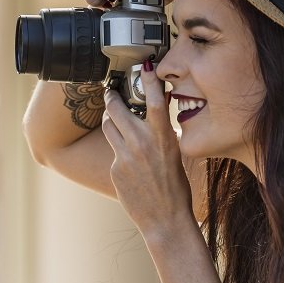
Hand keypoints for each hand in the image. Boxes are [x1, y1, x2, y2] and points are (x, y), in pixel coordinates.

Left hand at [100, 61, 193, 239]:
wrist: (165, 218)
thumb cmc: (175, 187)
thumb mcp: (176, 154)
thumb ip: (163, 133)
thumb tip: (156, 116)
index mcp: (164, 137)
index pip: (154, 99)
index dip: (148, 78)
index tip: (144, 64)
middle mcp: (142, 143)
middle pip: (116, 108)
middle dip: (111, 97)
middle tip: (110, 92)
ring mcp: (125, 156)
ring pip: (108, 125)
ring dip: (110, 119)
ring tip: (113, 119)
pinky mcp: (114, 169)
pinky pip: (112, 150)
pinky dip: (118, 151)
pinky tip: (128, 163)